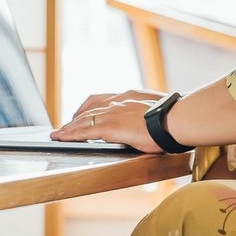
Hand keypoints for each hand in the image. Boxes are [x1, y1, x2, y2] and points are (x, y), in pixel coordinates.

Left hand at [50, 89, 166, 152]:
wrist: (177, 119)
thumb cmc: (176, 118)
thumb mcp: (160, 111)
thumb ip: (150, 115)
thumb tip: (154, 123)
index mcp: (130, 96)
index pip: (102, 100)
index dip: (89, 107)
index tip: (80, 112)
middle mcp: (118, 102)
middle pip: (89, 109)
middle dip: (75, 119)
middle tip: (64, 127)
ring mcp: (113, 113)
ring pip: (84, 120)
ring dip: (69, 128)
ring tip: (58, 134)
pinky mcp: (111, 127)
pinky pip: (85, 131)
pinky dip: (71, 134)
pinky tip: (62, 138)